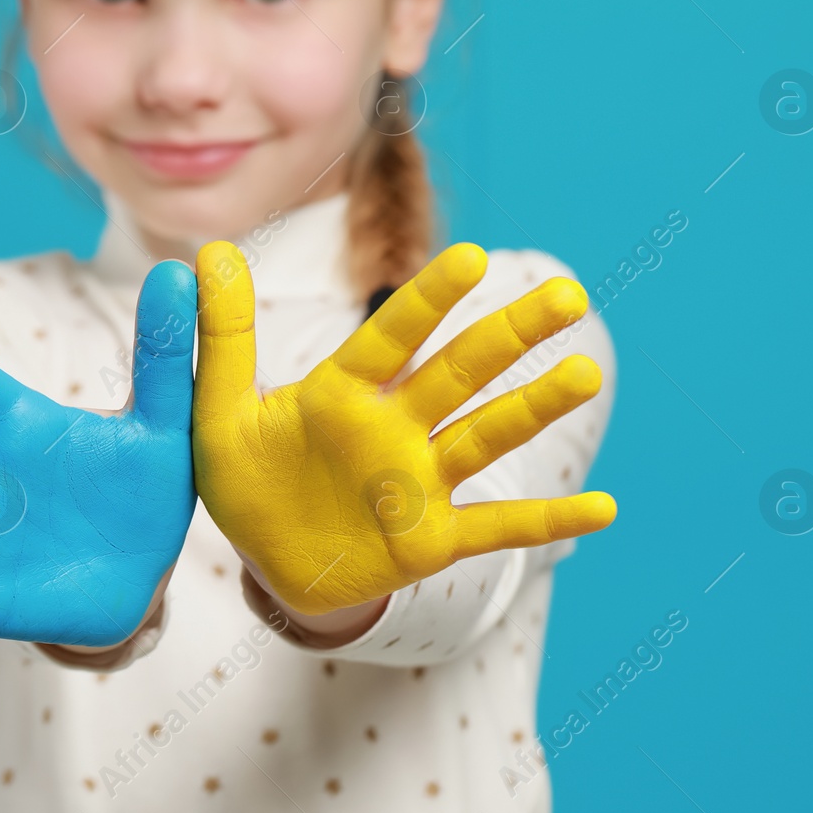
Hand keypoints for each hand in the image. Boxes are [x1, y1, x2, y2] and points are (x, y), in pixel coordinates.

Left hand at [192, 240, 615, 616]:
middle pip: (458, 374)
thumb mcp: (220, 411)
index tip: (471, 257)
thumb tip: (208, 250)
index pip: (392, 339)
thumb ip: (222, 336)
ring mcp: (420, 482)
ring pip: (485, 437)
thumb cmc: (247, 478)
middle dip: (509, 336)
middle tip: (564, 295)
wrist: (267, 562)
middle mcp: (394, 428)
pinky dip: (548, 522)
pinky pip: (497, 529)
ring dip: (534, 409)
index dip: (428, 301)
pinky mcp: (433, 540)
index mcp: (343, 393)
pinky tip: (604, 508)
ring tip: (585, 372)